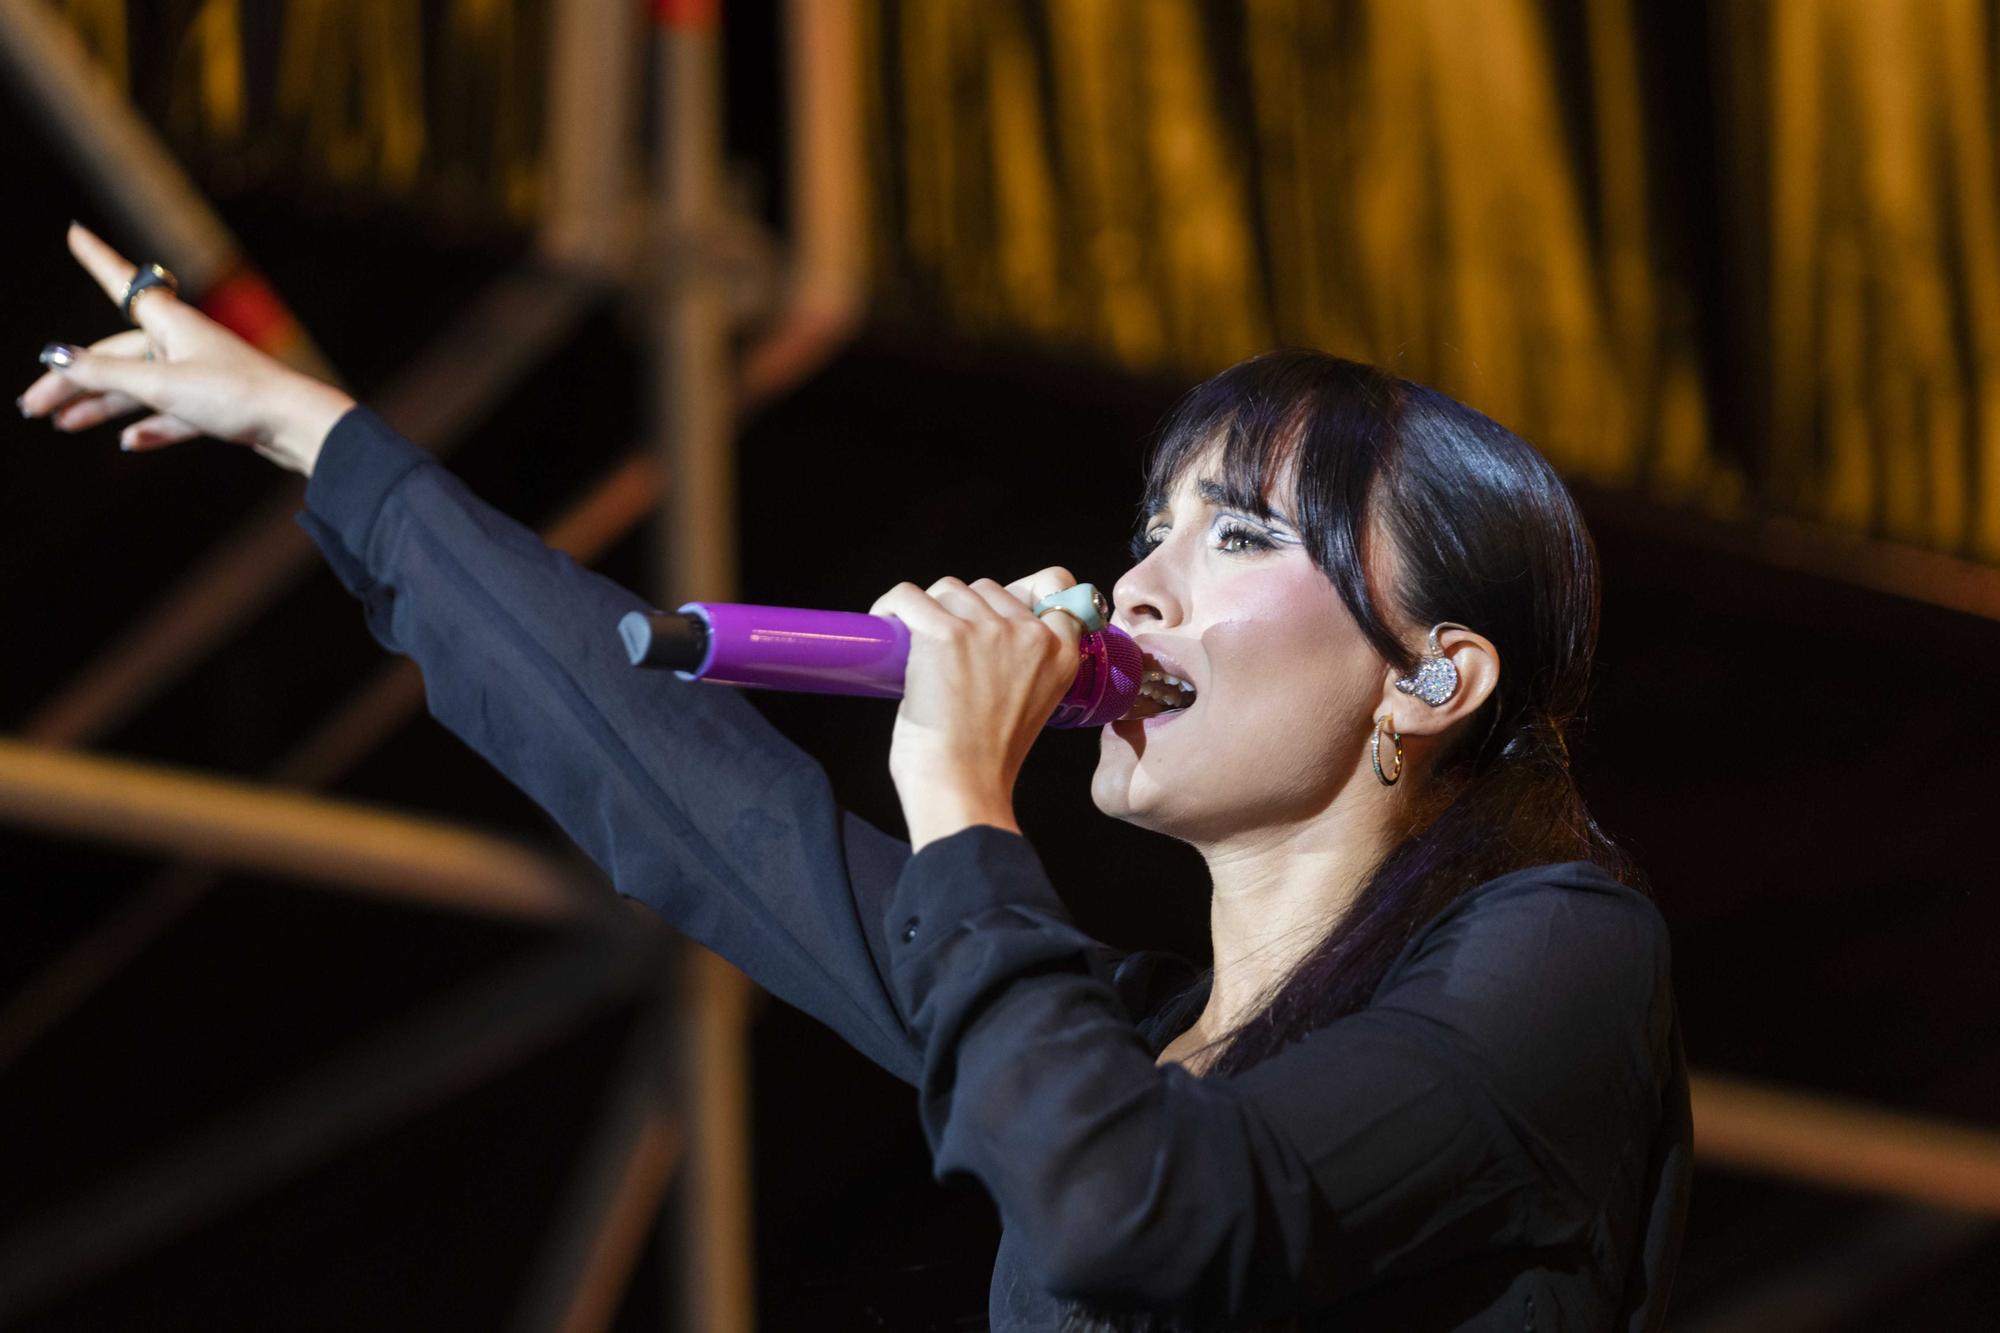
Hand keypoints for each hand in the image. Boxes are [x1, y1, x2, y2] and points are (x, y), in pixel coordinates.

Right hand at [17, 223, 354, 474]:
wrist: (299, 427)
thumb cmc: (236, 396)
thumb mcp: (161, 385)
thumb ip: (105, 374)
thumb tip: (56, 358)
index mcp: (171, 323)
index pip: (122, 283)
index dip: (97, 259)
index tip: (76, 232)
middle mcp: (185, 343)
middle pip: (117, 357)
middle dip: (73, 380)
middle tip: (32, 406)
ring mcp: (203, 375)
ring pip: (140, 389)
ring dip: (102, 407)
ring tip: (64, 424)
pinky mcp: (220, 407)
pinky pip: (175, 415)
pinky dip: (151, 428)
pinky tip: (130, 443)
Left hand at [869, 567, 1084, 849]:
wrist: (962, 788)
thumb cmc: (985, 760)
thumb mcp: (1030, 703)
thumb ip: (1023, 662)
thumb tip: (984, 624)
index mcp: (1061, 654)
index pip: (1054, 586)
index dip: (1019, 595)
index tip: (991, 615)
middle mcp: (1031, 634)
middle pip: (987, 588)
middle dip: (962, 610)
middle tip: (943, 653)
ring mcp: (988, 631)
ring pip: (948, 590)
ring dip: (928, 612)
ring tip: (914, 649)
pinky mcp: (945, 635)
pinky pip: (909, 597)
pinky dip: (892, 606)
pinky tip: (885, 624)